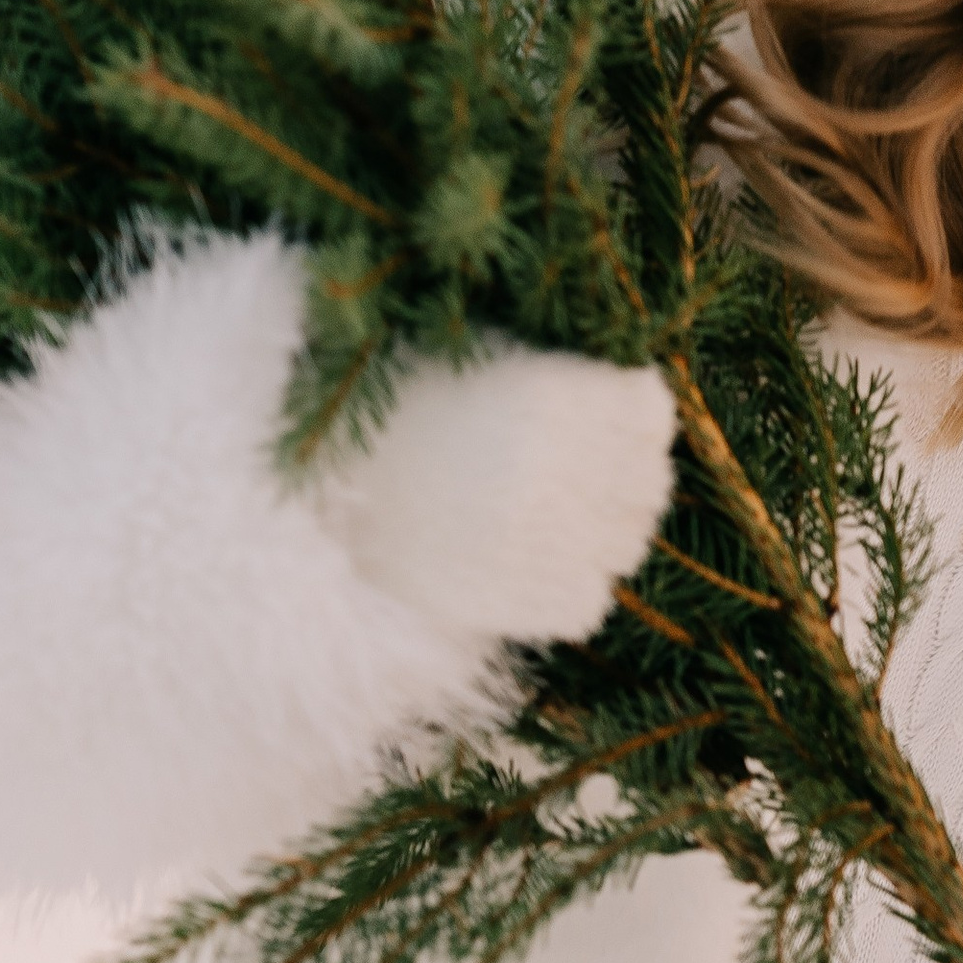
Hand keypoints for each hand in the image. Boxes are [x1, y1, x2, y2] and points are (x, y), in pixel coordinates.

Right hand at [320, 347, 676, 641]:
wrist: (313, 486)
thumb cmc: (397, 406)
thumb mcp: (481, 357)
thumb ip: (558, 372)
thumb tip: (634, 400)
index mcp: (548, 398)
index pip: (649, 412)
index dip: (636, 413)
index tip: (617, 414)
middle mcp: (555, 472)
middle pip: (648, 482)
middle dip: (628, 477)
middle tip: (592, 473)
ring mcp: (538, 544)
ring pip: (626, 546)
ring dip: (607, 533)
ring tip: (564, 518)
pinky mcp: (516, 604)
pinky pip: (590, 606)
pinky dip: (576, 589)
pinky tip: (541, 565)